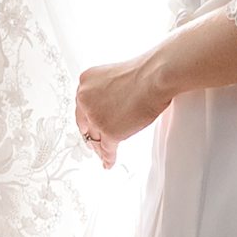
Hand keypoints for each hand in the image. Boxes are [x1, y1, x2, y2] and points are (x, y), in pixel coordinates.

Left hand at [75, 47, 173, 166]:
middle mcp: (84, 99)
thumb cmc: (144, 73)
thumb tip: (110, 107)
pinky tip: (109, 163)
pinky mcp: (109, 132)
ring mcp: (95, 117)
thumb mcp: (113, 76)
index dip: (86, 120)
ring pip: (95, 139)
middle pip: (85, 125)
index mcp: (85, 82)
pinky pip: (107, 149)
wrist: (154, 77)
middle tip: (94, 145)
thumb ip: (105, 91)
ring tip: (104, 156)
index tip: (87, 128)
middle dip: (90, 136)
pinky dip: (108, 158)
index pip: (82, 107)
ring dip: (100, 149)